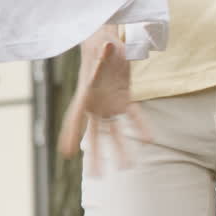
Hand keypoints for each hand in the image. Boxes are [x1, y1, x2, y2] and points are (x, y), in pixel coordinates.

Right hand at [56, 26, 150, 174]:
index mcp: (86, 94)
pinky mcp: (124, 99)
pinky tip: (149, 140)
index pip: (75, 117)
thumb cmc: (100, 41)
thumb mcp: (101, 46)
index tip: (65, 152)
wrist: (108, 39)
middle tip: (95, 176)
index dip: (71, 134)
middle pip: (93, 134)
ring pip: (114, 131)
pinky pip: (134, 116)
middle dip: (95, 155)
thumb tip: (108, 45)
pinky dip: (141, 127)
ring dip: (120, 148)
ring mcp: (109, 103)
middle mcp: (95, 104)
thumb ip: (105, 51)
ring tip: (126, 167)